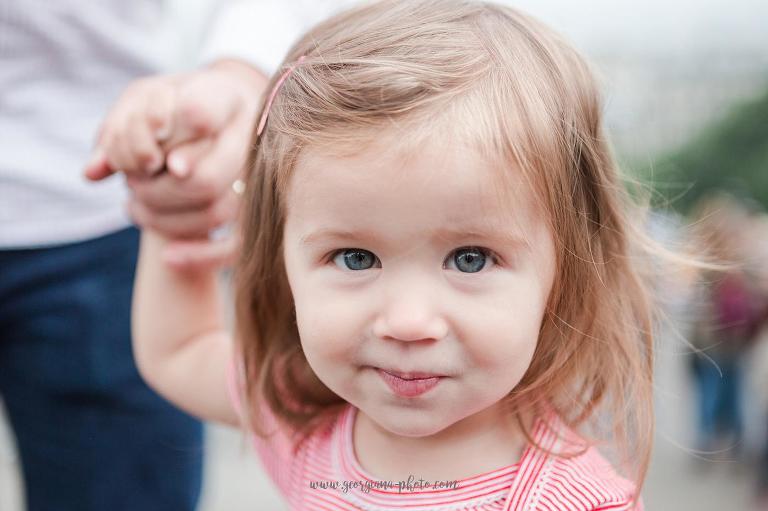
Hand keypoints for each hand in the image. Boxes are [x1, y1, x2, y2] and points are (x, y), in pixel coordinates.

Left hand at [85, 60, 266, 269]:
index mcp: (222, 95)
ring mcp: (258, 174)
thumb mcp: (144, 99)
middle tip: (134, 180)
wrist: (223, 114)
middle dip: (157, 191)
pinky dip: (202, 256)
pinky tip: (169, 257)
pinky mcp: (259, 207)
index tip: (153, 159)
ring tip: (137, 204)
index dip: (173, 140)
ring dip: (166, 219)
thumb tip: (94, 172)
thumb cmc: (176, 103)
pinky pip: (237, 244)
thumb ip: (119, 128)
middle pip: (205, 179)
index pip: (199, 113)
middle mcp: (250, 136)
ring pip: (216, 212)